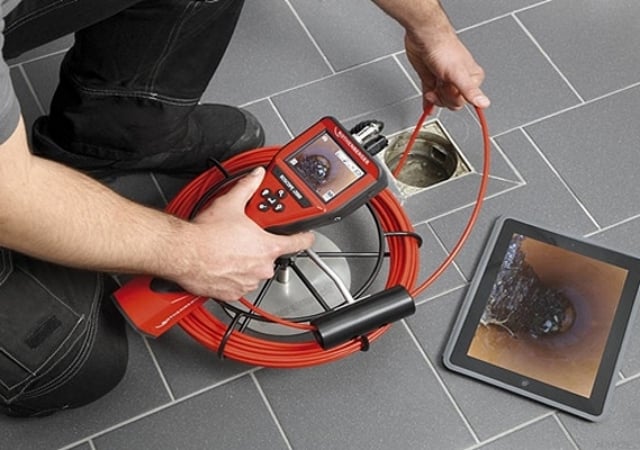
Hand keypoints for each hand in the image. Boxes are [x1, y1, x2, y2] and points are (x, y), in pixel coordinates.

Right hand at [173, 167, 314, 300]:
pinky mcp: (232, 293)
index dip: (305, 237)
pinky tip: (221, 262)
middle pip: (271, 256)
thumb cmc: (206, 235)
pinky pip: (238, 284)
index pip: (299, 243)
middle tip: (245, 237)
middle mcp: (261, 268)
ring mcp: (248, 282)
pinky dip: (232, 275)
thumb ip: (248, 187)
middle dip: (260, 247)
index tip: (307, 236)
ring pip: (254, 271)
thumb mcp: (231, 203)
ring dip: (246, 262)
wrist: (184, 253)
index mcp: (268, 247)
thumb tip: (256, 176)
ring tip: (229, 249)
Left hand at [405, 30, 489, 109]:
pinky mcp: (432, 78)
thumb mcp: (458, 74)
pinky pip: (431, 95)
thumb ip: (470, 91)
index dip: (453, 98)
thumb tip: (484, 103)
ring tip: (432, 88)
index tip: (450, 89)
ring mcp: (445, 79)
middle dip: (443, 97)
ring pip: (441, 100)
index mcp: (472, 77)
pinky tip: (428, 107)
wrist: (424, 37)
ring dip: (434, 98)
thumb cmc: (443, 49)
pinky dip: (428, 102)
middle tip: (440, 85)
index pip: (465, 101)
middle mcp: (459, 79)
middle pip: (452, 102)